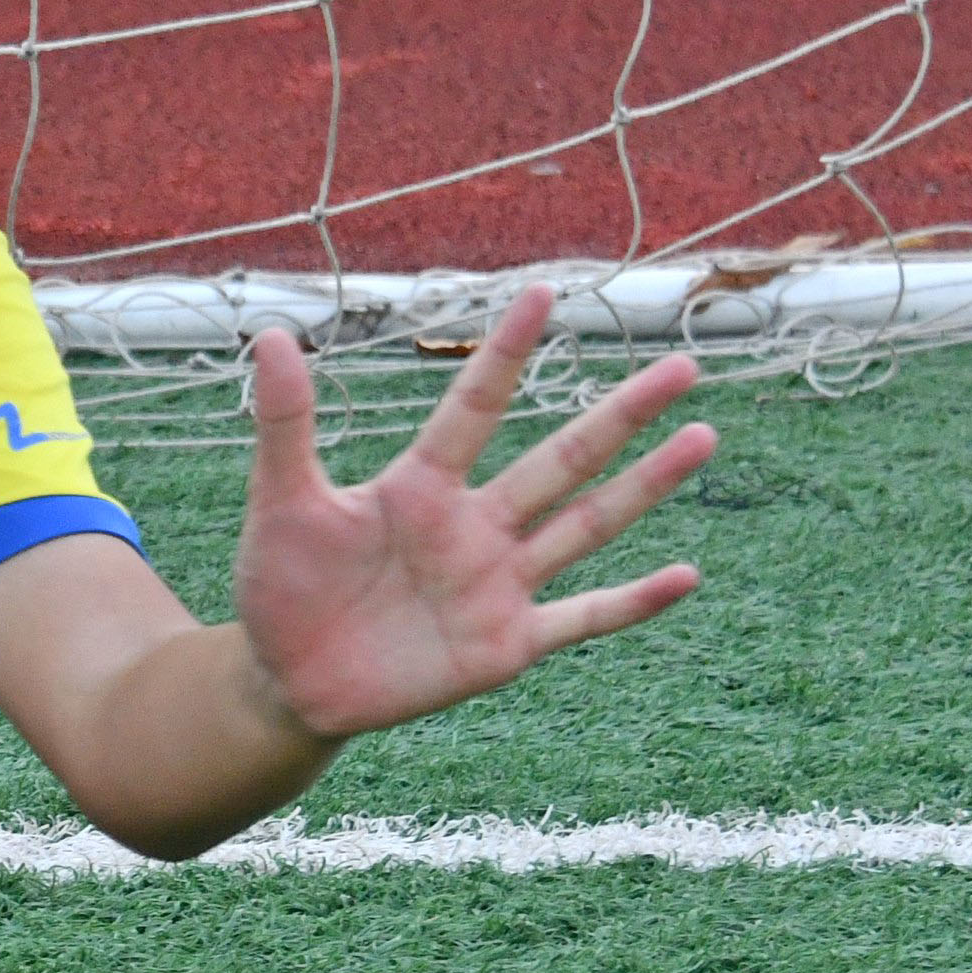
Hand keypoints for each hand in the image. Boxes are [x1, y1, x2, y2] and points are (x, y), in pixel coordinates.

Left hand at [227, 286, 711, 742]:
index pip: (475, 407)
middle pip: (562, 459)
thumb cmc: (283, 584)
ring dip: (645, 486)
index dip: (506, 353)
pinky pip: (582, 618)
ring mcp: (498, 585)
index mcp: (421, 485)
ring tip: (702, 437)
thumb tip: (269, 335)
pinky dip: (632, 602)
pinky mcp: (506, 645)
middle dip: (621, 415)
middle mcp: (475, 527)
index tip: (544, 293)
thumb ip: (285, 424)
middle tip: (682, 367)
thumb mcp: (280, 502)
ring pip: (586, 524)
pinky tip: (686, 576)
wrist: (288, 679)